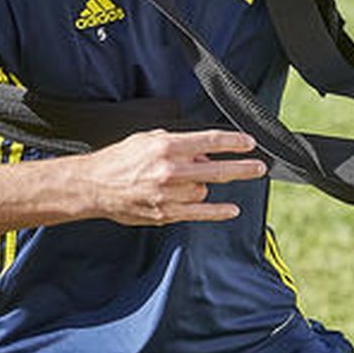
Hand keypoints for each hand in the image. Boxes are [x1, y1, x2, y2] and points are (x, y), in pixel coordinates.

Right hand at [85, 129, 266, 225]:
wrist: (93, 186)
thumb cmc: (119, 160)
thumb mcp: (148, 139)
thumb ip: (178, 143)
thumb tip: (204, 153)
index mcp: (166, 146)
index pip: (209, 141)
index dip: (233, 142)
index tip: (249, 143)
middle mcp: (170, 170)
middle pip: (217, 169)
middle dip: (243, 168)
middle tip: (260, 167)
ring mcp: (168, 194)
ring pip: (204, 190)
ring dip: (203, 185)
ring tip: (182, 182)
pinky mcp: (164, 213)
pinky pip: (199, 213)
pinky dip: (218, 211)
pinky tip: (232, 209)